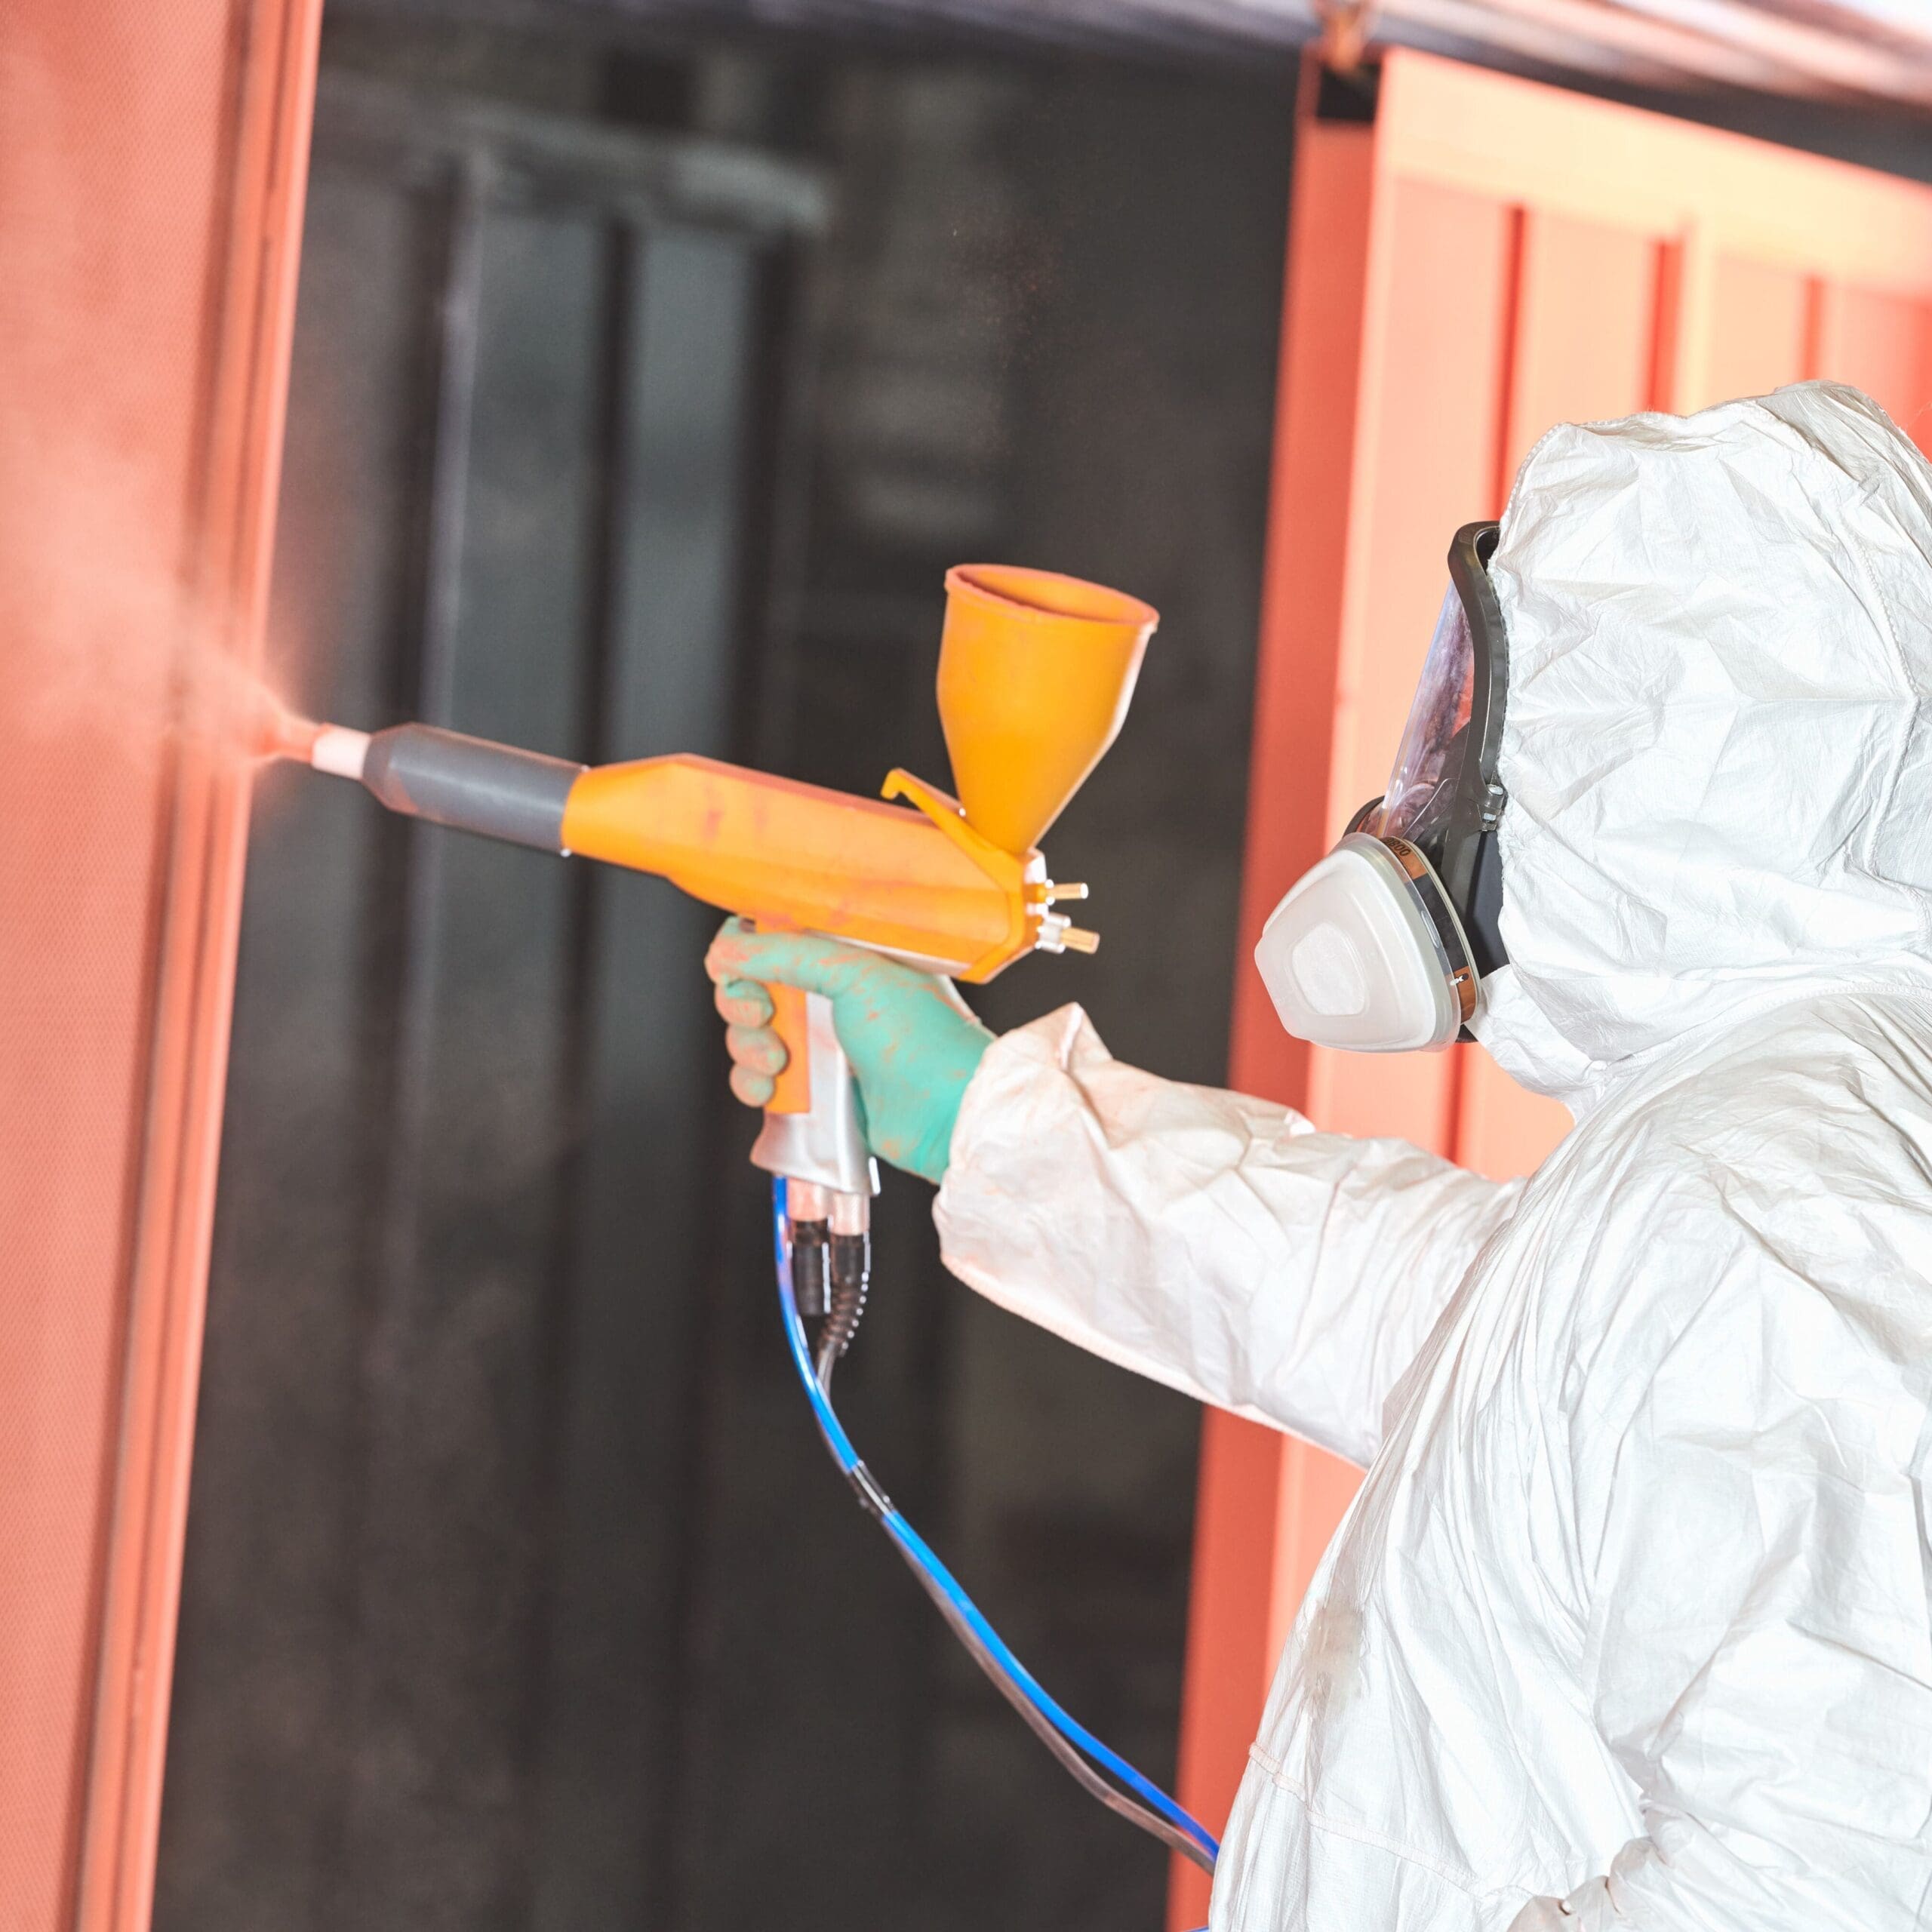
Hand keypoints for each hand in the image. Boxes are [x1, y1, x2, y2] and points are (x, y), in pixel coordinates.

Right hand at [705, 918, 993, 1184]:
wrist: (946, 1115)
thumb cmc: (924, 1040)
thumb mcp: (857, 975)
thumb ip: (787, 953)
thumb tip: (729, 946)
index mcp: (846, 956)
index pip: (774, 937)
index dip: (744, 947)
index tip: (735, 963)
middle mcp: (830, 996)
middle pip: (749, 986)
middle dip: (742, 1002)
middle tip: (765, 1014)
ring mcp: (820, 1043)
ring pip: (748, 1035)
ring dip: (749, 1047)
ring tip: (781, 1061)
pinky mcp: (812, 1088)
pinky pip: (758, 1079)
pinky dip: (754, 1084)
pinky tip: (774, 1088)